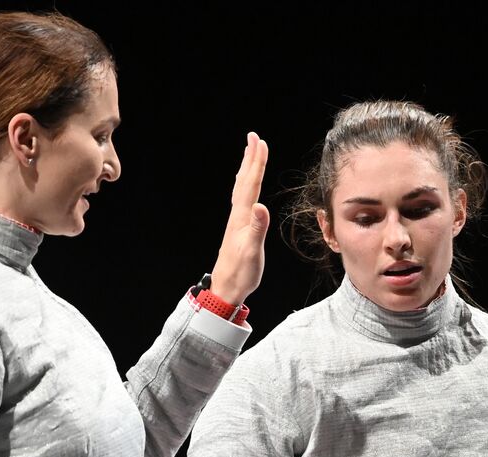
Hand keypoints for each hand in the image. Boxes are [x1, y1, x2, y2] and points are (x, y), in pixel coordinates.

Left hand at [208, 132, 269, 306]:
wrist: (226, 288)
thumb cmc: (241, 273)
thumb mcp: (252, 253)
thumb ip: (257, 229)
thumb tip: (262, 206)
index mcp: (242, 218)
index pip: (252, 185)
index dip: (257, 164)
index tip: (261, 143)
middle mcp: (238, 216)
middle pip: (245, 182)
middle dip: (251, 159)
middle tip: (254, 138)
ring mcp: (237, 222)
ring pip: (242, 189)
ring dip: (247, 170)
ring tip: (249, 155)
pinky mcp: (238, 229)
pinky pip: (242, 200)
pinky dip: (245, 187)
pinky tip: (245, 189)